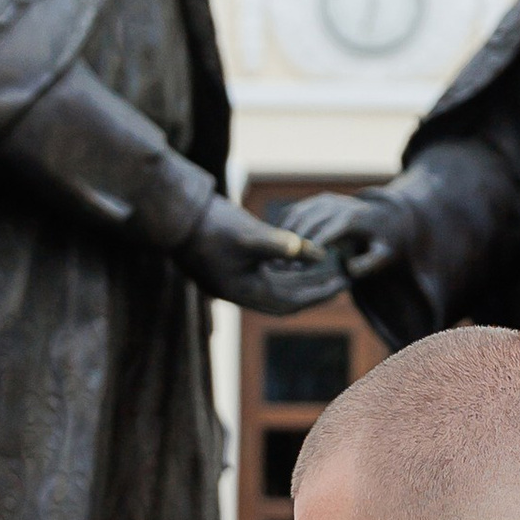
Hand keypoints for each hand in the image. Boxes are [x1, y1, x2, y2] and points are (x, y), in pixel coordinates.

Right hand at [182, 193, 345, 313]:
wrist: (175, 216)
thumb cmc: (211, 227)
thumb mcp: (250, 236)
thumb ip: (284, 246)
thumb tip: (318, 252)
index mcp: (245, 292)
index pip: (292, 303)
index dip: (320, 294)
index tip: (344, 282)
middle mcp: (240, 291)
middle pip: (287, 296)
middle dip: (315, 286)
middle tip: (343, 274)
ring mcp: (233, 279)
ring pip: (276, 284)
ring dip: (301, 276)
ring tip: (327, 264)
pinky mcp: (230, 265)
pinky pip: (264, 272)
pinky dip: (284, 266)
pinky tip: (300, 253)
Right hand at [280, 189, 411, 274]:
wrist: (385, 216)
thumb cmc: (383, 241)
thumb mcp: (385, 254)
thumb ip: (370, 263)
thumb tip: (350, 269)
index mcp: (352, 217)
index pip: (326, 231)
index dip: (309, 248)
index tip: (296, 267)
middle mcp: (336, 203)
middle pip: (307, 221)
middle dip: (292, 244)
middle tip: (280, 266)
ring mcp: (324, 200)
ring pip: (296, 214)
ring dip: (283, 236)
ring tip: (275, 259)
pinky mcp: (316, 201)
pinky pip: (294, 212)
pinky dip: (283, 228)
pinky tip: (277, 248)